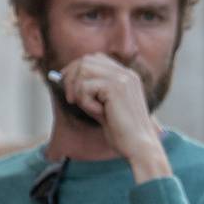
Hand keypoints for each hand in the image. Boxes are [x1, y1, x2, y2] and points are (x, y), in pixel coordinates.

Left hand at [57, 53, 170, 179]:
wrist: (139, 145)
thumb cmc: (122, 132)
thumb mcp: (104, 107)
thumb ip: (90, 92)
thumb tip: (64, 80)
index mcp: (126, 76)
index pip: (96, 58)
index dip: (77, 68)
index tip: (66, 83)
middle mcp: (125, 73)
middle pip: (86, 60)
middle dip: (71, 78)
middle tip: (70, 99)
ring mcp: (122, 77)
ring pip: (83, 71)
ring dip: (79, 91)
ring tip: (90, 109)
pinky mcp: (116, 86)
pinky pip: (85, 87)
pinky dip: (85, 102)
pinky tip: (100, 113)